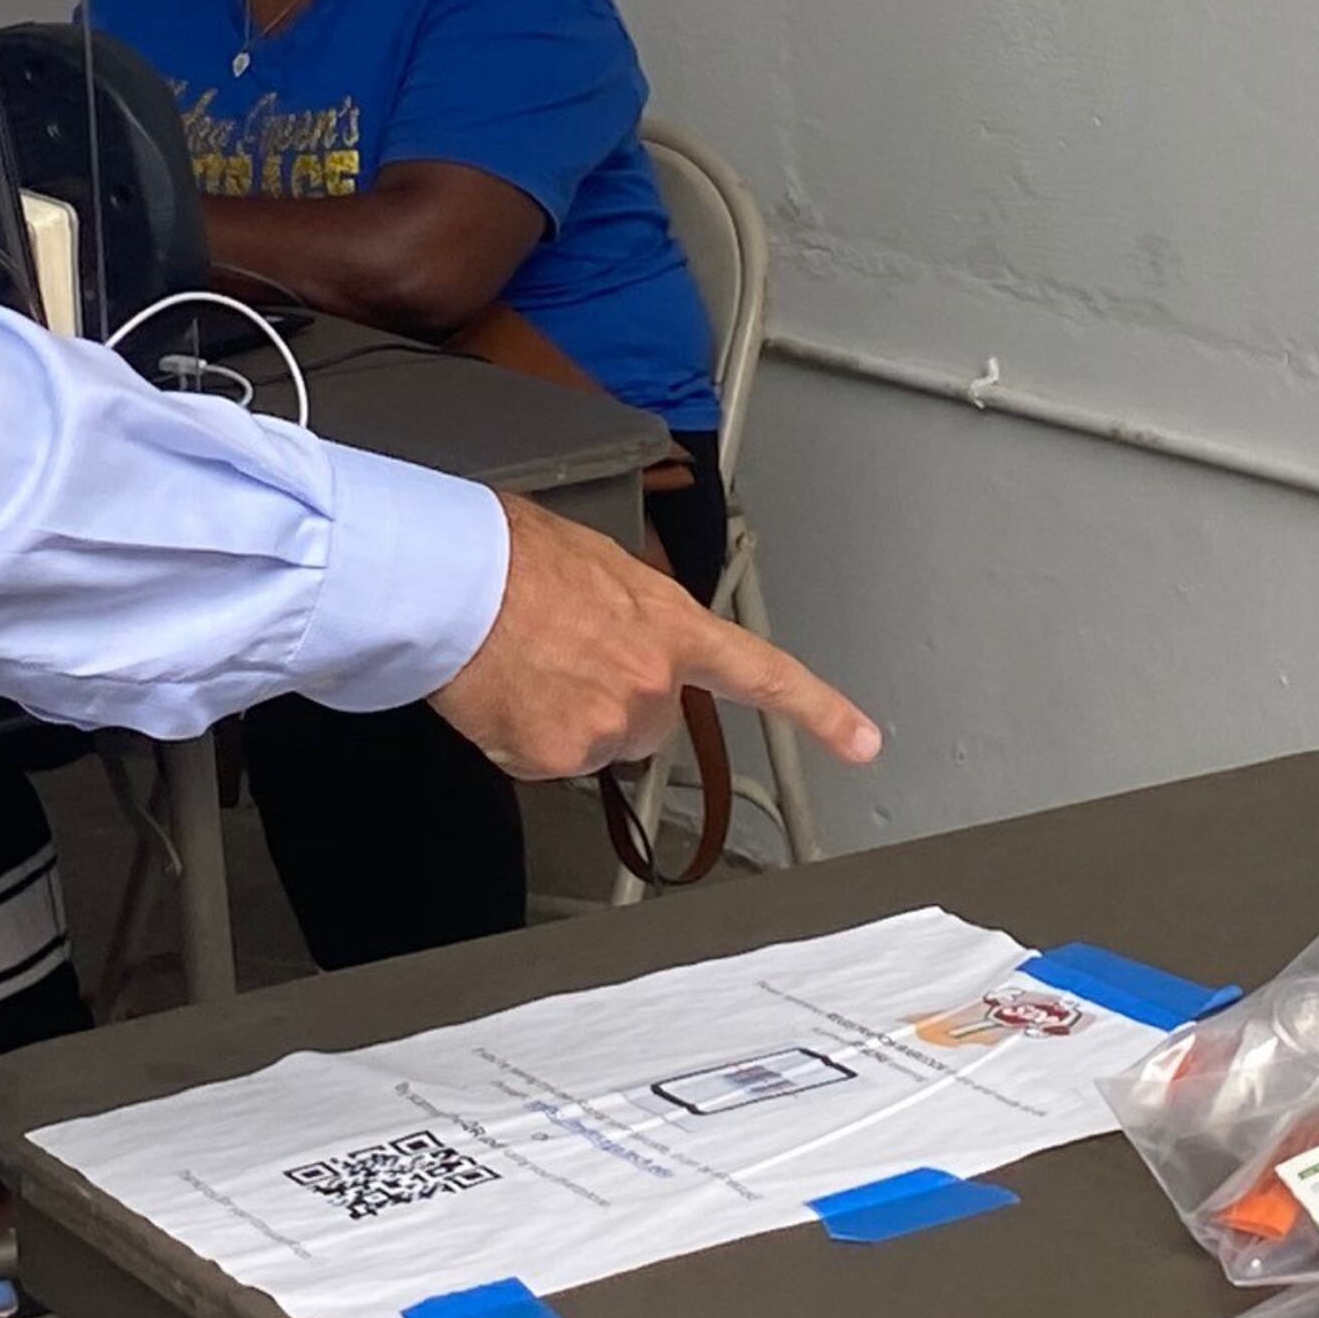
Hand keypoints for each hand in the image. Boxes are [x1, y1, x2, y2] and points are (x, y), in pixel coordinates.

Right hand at [428, 492, 881, 782]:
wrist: (457, 579)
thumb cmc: (515, 555)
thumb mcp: (604, 566)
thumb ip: (638, 615)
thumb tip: (626, 637)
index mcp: (673, 625)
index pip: (764, 674)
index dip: (819, 711)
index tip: (861, 740)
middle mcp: (654, 681)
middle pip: (652, 723)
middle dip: (618, 702)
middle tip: (566, 658)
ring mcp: (610, 724)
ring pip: (597, 743)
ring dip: (569, 719)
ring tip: (527, 663)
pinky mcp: (560, 757)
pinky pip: (547, 762)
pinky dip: (525, 737)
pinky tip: (506, 691)